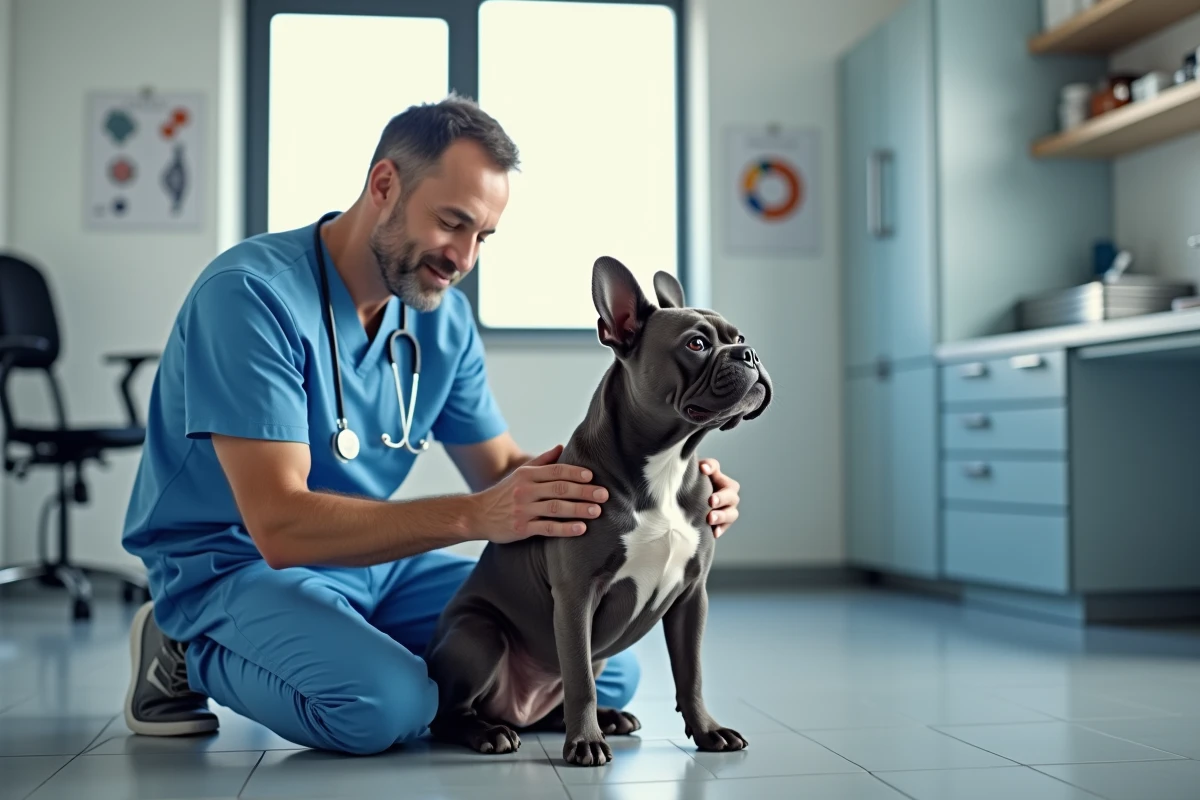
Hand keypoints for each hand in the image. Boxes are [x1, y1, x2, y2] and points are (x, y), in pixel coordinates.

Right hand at [469, 445, 609, 542]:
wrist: (478, 515)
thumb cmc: (503, 494)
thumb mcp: (519, 474)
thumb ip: (542, 461)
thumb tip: (561, 446)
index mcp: (527, 475)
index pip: (556, 471)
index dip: (575, 472)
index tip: (592, 476)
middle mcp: (526, 490)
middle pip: (560, 489)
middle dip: (584, 491)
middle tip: (604, 494)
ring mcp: (523, 509)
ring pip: (556, 508)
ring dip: (578, 509)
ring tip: (597, 511)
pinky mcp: (522, 528)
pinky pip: (547, 528)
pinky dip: (565, 528)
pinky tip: (580, 528)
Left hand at [699, 458, 739, 537]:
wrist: (689, 509)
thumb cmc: (691, 489)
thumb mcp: (691, 476)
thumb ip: (696, 468)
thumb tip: (700, 467)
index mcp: (717, 475)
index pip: (714, 467)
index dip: (710, 467)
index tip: (702, 469)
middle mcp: (728, 493)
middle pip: (729, 494)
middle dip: (721, 497)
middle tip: (711, 501)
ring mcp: (728, 509)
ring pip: (731, 513)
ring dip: (721, 516)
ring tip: (710, 518)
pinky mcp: (723, 524)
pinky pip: (725, 527)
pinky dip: (720, 529)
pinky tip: (714, 532)